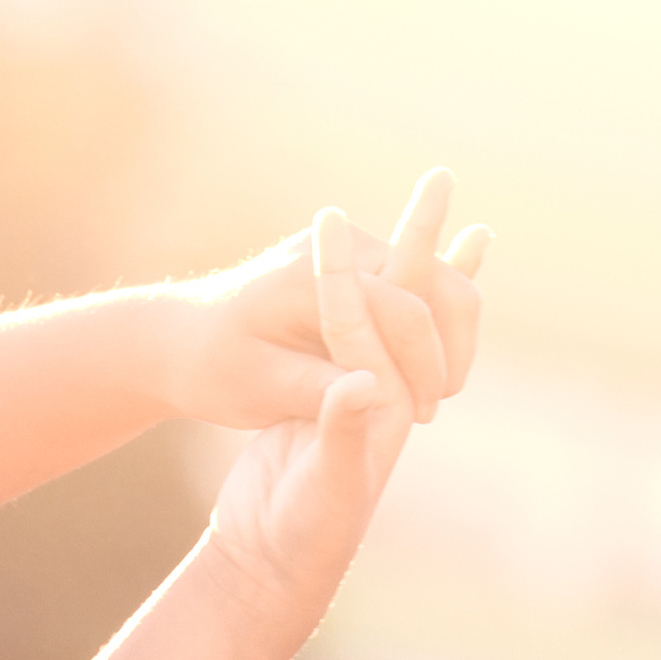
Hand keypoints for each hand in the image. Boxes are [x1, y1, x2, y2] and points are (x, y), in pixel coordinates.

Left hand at [158, 171, 489, 431]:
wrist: (182, 338)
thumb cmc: (214, 369)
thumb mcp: (256, 389)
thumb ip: (314, 389)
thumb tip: (370, 390)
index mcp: (314, 276)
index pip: (403, 309)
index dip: (426, 366)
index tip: (428, 416)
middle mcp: (340, 249)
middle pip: (432, 282)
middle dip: (452, 342)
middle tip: (442, 402)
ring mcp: (351, 251)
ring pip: (432, 279)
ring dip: (450, 329)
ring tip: (445, 388)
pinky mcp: (356, 265)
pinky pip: (414, 275)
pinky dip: (439, 295)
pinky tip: (478, 243)